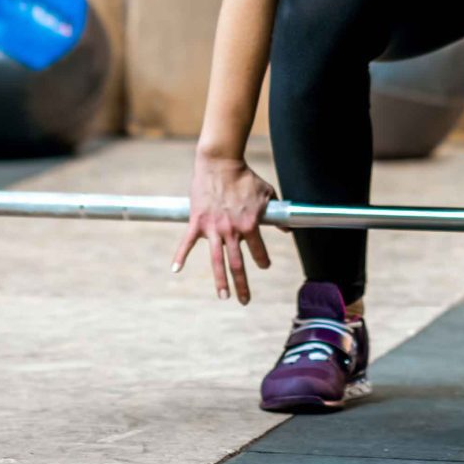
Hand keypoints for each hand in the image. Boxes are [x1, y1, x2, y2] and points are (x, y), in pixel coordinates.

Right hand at [171, 154, 275, 305]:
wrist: (220, 163)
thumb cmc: (245, 177)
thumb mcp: (267, 193)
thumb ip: (276, 213)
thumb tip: (288, 228)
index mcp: (250, 225)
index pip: (259, 251)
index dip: (263, 261)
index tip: (265, 265)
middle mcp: (232, 231)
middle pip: (238, 264)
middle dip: (243, 284)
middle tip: (245, 300)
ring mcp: (213, 228)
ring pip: (217, 260)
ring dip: (220, 280)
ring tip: (223, 296)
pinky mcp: (197, 221)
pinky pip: (186, 243)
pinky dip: (180, 256)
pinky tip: (175, 270)